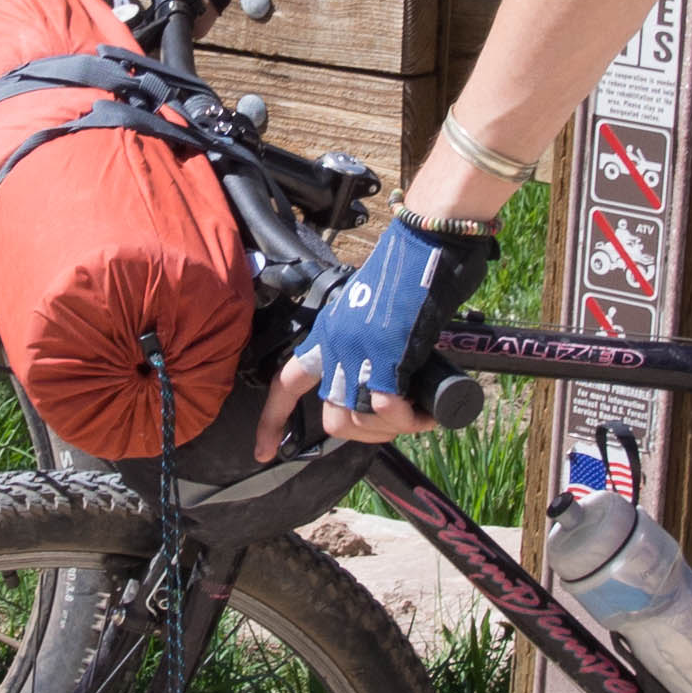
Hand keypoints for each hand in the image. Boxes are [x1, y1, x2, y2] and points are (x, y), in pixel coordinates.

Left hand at [271, 213, 496, 453]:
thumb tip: (395, 380)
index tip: (262, 451)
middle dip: (366, 433)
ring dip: (391, 429)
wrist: (429, 241)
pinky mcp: (382, 356)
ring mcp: (355, 351)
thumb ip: (375, 343)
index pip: (286, 383)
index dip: (272, 420)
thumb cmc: (417, 270)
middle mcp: (335, 344)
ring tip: (419, 415)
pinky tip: (426, 414)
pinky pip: (385, 411)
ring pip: (357, 420)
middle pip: (332, 418)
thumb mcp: (380, 314)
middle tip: (399, 423)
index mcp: (329, 332)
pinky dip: (407, 420)